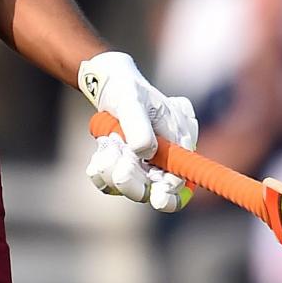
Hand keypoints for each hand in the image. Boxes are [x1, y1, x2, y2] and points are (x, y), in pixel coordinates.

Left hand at [77, 50, 198, 212]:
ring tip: (107, 143)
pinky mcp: (123, 168)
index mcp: (179, 142)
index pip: (181, 181)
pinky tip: (100, 152)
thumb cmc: (126, 89)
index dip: (170, 194)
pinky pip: (109, 182)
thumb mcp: (132, 101)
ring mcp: (142, 165)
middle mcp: (164, 159)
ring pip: (128, 186)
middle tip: (118, 165)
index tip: (156, 196)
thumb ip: (139, 127)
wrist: (109, 87)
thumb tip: (145, 154)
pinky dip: (101, 170)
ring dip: (113, 169)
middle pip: (153, 190)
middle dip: (133, 181)